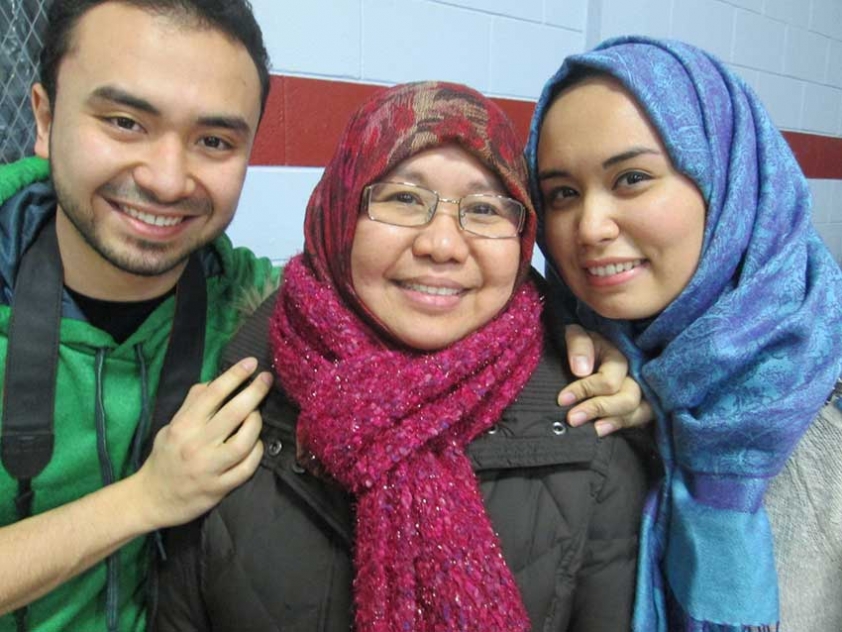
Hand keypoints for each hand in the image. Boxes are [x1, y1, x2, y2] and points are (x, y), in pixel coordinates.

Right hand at [133, 357, 272, 528]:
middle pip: (234, 413)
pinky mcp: (219, 488)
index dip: (235, 375)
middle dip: (254, 392)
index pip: (213, 394)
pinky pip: (246, 468)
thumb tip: (214, 382)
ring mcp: (209, 468)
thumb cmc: (165, 457)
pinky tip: (256, 444)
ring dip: (256, 424)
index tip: (251, 363)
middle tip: (266, 380)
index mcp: (183, 426)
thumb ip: (192, 405)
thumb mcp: (171, 426)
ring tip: (257, 415)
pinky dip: (256, 452)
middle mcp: (196, 445)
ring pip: (244, 441)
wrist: (152, 498)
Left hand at [560, 324, 652, 436]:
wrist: (591, 348)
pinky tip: (605, 431)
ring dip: (616, 422)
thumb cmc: (584, 342)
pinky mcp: (642, 402)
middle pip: (628, 398)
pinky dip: (624, 425)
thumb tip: (581, 370)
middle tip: (572, 419)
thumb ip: (579, 345)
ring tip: (594, 430)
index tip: (562, 399)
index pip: (609, 380)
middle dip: (599, 409)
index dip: (585, 390)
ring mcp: (643, 389)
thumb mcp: (578, 334)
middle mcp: (636, 373)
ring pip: (639, 411)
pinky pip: (641, 418)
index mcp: (620, 355)